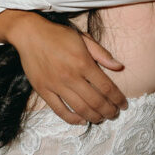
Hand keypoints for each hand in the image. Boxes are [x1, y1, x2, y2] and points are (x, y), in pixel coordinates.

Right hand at [0, 12, 126, 124]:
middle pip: (96, 101)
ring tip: (101, 118)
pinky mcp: (43, 90)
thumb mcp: (84, 38)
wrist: (30, 34)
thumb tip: (119, 66)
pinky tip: (81, 120)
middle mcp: (71, 76)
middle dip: (109, 111)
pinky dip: (72, 119)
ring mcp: (56, 85)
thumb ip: (102, 54)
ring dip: (94, 117)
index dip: (117, 99)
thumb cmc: (59, 35)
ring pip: (80, 109)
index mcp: (83, 63)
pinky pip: (60, 110)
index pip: (106, 87)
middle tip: (114, 114)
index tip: (123, 105)